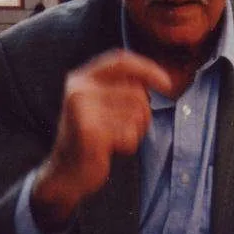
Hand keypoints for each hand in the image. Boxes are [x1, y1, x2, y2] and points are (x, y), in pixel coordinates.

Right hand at [31, 50, 180, 230]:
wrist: (66, 173)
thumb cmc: (92, 137)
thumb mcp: (103, 104)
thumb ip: (123, 87)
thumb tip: (162, 79)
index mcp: (82, 78)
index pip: (121, 60)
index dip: (148, 68)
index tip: (167, 83)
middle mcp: (79, 89)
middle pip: (136, 92)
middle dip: (143, 113)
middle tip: (127, 128)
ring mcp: (82, 110)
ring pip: (136, 114)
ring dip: (136, 131)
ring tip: (116, 138)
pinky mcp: (89, 132)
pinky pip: (129, 134)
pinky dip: (128, 144)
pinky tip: (111, 149)